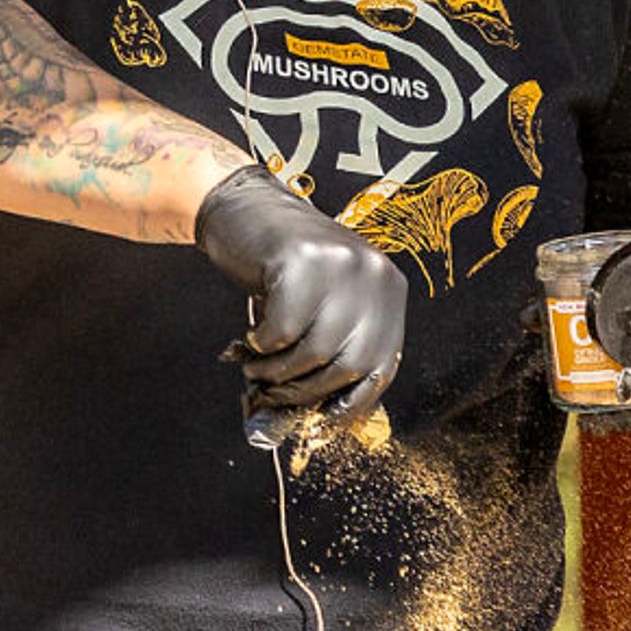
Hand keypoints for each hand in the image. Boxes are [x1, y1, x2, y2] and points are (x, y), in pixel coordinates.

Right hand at [194, 165, 413, 431]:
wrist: (242, 207)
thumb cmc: (280, 266)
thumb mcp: (323, 304)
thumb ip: (333, 350)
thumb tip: (321, 423)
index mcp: (389, 289)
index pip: (383, 367)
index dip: (350, 404)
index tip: (318, 424)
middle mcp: (374, 273)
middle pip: (350, 365)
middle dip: (306, 393)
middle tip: (274, 398)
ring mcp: (340, 262)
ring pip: (315, 352)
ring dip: (277, 374)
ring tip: (256, 368)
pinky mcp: (302, 257)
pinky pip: (282, 330)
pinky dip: (261, 345)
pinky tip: (251, 336)